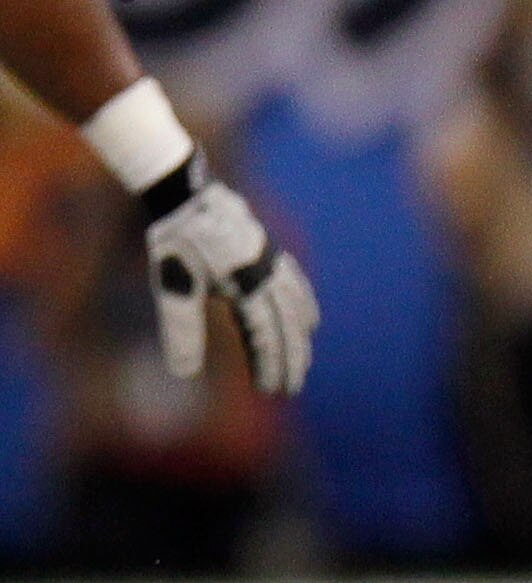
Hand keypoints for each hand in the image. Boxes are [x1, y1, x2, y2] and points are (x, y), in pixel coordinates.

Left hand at [140, 160, 318, 393]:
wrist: (187, 192)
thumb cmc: (176, 241)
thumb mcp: (172, 288)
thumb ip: (181, 331)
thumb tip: (184, 375)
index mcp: (247, 286)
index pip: (267, 335)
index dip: (271, 364)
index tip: (271, 390)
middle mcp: (267, 275)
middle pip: (288, 326)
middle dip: (292, 359)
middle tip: (292, 389)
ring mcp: (271, 261)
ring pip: (296, 307)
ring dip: (301, 338)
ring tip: (305, 361)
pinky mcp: (268, 251)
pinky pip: (296, 284)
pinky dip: (305, 306)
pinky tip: (308, 318)